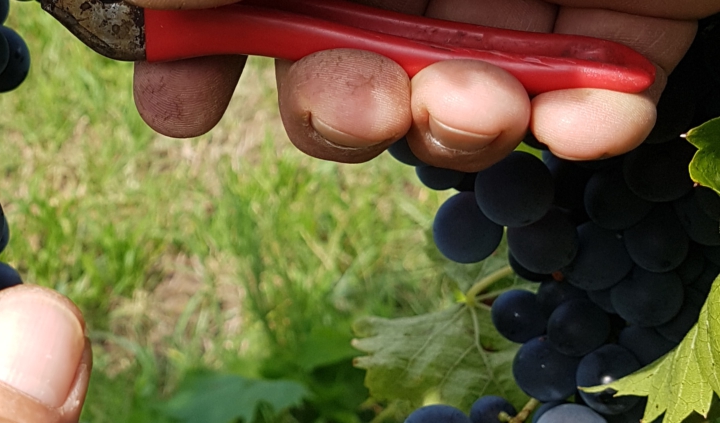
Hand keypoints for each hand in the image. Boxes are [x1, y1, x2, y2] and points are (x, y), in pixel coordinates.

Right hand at [128, 0, 719, 171]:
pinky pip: (592, 86)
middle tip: (363, 112)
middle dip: (336, 107)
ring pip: (453, 82)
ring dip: (452, 122)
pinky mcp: (628, 11)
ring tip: (479, 108)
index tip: (182, 108)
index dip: (196, 45)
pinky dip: (586, 123)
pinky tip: (592, 123)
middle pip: (336, 47)